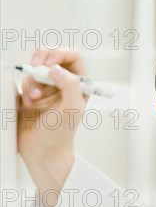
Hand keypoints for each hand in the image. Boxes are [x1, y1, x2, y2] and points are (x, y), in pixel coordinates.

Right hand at [18, 49, 87, 195]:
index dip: (59, 54)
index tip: (49, 65)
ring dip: (32, 81)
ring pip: (36, 68)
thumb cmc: (60, 135)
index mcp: (79, 84)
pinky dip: (25, 88)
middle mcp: (64, 83)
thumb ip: (70, 85)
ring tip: (34, 99)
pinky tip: (28, 103)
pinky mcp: (31, 93)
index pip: (71, 56)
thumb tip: (56, 69)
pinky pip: (25, 80)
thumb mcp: (72, 109)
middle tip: (36, 70)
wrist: (41, 152)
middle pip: (51, 56)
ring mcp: (47, 88)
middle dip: (41, 63)